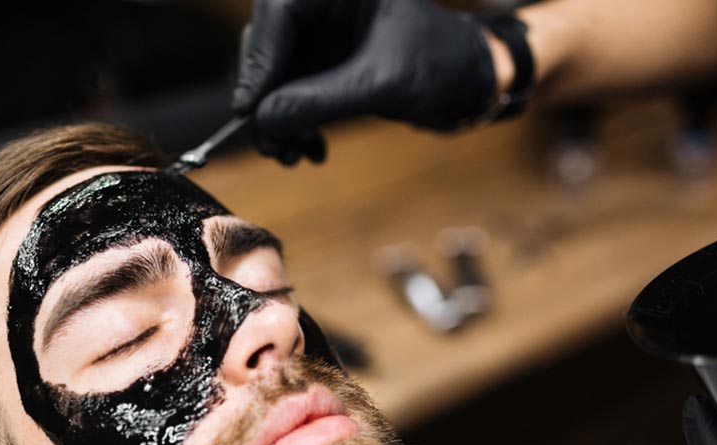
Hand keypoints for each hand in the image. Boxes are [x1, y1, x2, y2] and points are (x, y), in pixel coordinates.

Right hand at [232, 0, 496, 163]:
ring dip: (277, 119)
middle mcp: (322, 1)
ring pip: (272, 74)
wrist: (467, 79)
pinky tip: (311, 150)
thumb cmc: (441, 63)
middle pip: (267, 44)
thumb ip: (324, 99)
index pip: (280, 10)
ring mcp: (318, 31)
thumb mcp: (384, 83)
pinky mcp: (319, 60)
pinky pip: (288, 92)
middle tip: (271, 145)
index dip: (259, 61)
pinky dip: (294, 124)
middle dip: (265, 99)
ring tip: (292, 156)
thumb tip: (264, 121)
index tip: (249, 109)